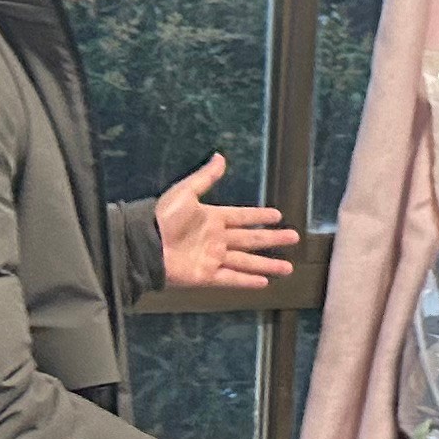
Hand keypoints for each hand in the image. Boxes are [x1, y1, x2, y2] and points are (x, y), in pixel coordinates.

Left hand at [158, 156, 299, 291]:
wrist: (145, 244)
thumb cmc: (163, 217)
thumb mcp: (185, 192)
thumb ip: (205, 177)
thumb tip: (220, 156)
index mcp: (213, 218)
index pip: (243, 217)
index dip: (259, 216)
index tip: (277, 215)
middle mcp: (217, 239)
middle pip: (251, 239)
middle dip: (273, 239)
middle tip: (294, 238)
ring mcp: (213, 258)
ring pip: (247, 261)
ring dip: (267, 264)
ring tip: (288, 267)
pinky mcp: (207, 275)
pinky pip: (232, 278)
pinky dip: (248, 281)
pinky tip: (265, 282)